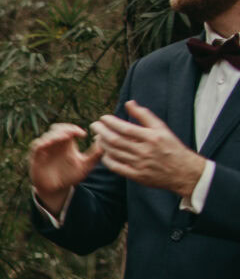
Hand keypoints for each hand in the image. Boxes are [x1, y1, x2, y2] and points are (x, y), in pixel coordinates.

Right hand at [28, 121, 101, 214]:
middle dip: (65, 128)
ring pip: (47, 135)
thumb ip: (95, 155)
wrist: (56, 190)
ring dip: (55, 134)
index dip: (75, 129)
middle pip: (57, 128)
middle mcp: (55, 144)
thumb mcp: (86, 166)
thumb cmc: (70, 176)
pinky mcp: (36, 157)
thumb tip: (105, 143)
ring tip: (64, 137)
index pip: (69, 129)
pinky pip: (37, 145)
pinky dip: (42, 142)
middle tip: (73, 132)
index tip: (84, 135)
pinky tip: (50, 143)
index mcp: (67, 144)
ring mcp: (45, 150)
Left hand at [91, 102, 207, 197]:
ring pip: (114, 153)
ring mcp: (141, 165)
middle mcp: (146, 151)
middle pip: (116, 140)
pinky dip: (107, 160)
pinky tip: (103, 153)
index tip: (103, 118)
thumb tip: (128, 103)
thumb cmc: (171, 147)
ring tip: (97, 137)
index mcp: (152, 137)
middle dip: (101, 131)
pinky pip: (117, 167)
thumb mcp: (162, 129)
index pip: (125, 128)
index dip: (110, 122)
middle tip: (94, 125)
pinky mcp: (138, 176)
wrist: (185, 172)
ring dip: (102, 144)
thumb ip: (144, 115)